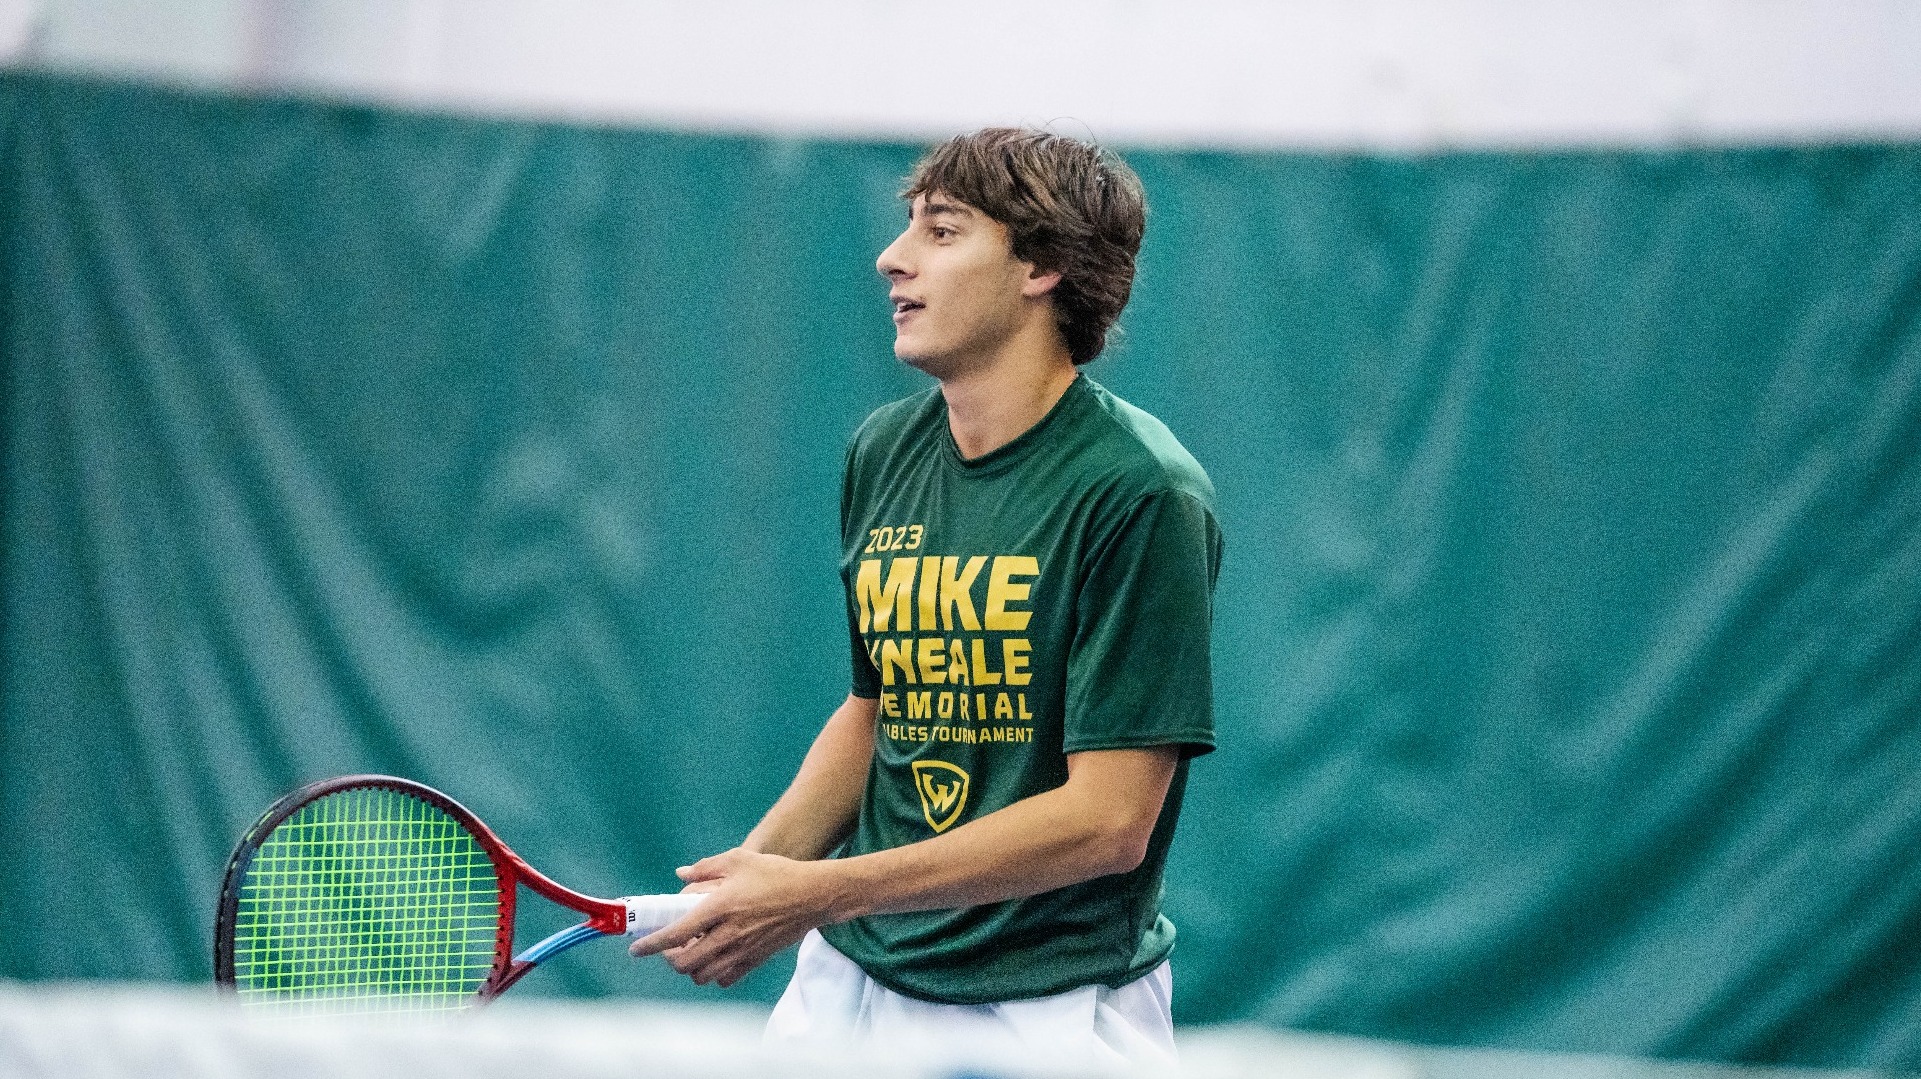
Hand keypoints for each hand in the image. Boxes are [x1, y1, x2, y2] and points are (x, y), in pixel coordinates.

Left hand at [627, 848, 844, 987]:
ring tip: (691, 951)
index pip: (676, 933)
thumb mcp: (739, 859)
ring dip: (690, 967)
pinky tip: (715, 958)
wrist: (814, 896)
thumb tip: (680, 875)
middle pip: (685, 962)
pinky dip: (714, 973)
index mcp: (719, 907)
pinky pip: (725, 978)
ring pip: (702, 975)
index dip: (651, 944)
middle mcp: (728, 934)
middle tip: (668, 946)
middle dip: (668, 958)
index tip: (636, 949)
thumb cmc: (777, 874)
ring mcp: (743, 951)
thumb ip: (705, 868)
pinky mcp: (756, 960)